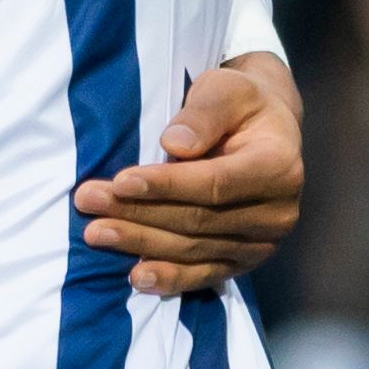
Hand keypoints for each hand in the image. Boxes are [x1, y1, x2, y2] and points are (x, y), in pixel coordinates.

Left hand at [74, 54, 303, 295]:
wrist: (266, 130)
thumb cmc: (240, 103)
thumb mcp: (226, 89)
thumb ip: (203, 114)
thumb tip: (174, 144)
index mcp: (278, 166)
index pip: (215, 183)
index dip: (166, 185)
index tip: (121, 181)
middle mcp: (278, 212)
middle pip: (199, 221)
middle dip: (139, 214)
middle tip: (89, 202)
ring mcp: (263, 243)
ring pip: (195, 250)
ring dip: (141, 244)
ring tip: (96, 232)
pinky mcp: (245, 261)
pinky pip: (205, 275)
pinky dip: (170, 279)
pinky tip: (136, 279)